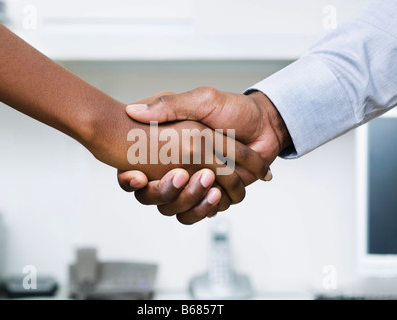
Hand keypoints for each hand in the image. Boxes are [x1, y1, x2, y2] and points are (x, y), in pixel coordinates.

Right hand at [118, 87, 291, 221]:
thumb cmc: (234, 109)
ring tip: (212, 187)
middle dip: (169, 192)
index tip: (138, 176)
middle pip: (154, 196)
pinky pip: (202, 211)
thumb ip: (169, 106)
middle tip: (189, 176)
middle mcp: (174, 166)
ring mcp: (193, 181)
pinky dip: (211, 206)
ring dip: (192, 201)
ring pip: (176, 208)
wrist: (267, 126)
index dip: (129, 179)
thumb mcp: (201, 100)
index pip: (133, 169)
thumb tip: (133, 111)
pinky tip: (222, 194)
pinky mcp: (212, 193)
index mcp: (165, 144)